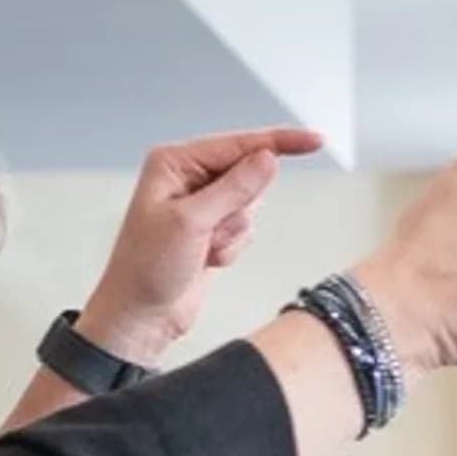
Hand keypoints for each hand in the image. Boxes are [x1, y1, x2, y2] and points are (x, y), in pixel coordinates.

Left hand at [79, 126, 323, 363]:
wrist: (141, 315)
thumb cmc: (147, 268)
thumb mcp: (191, 222)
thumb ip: (234, 188)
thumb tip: (269, 159)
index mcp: (175, 162)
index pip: (238, 144)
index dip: (279, 142)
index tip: (314, 140)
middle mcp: (189, 177)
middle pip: (248, 176)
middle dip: (239, 209)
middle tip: (211, 232)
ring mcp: (202, 204)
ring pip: (250, 206)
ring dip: (234, 233)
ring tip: (203, 249)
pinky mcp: (213, 228)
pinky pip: (245, 230)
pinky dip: (232, 248)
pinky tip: (207, 259)